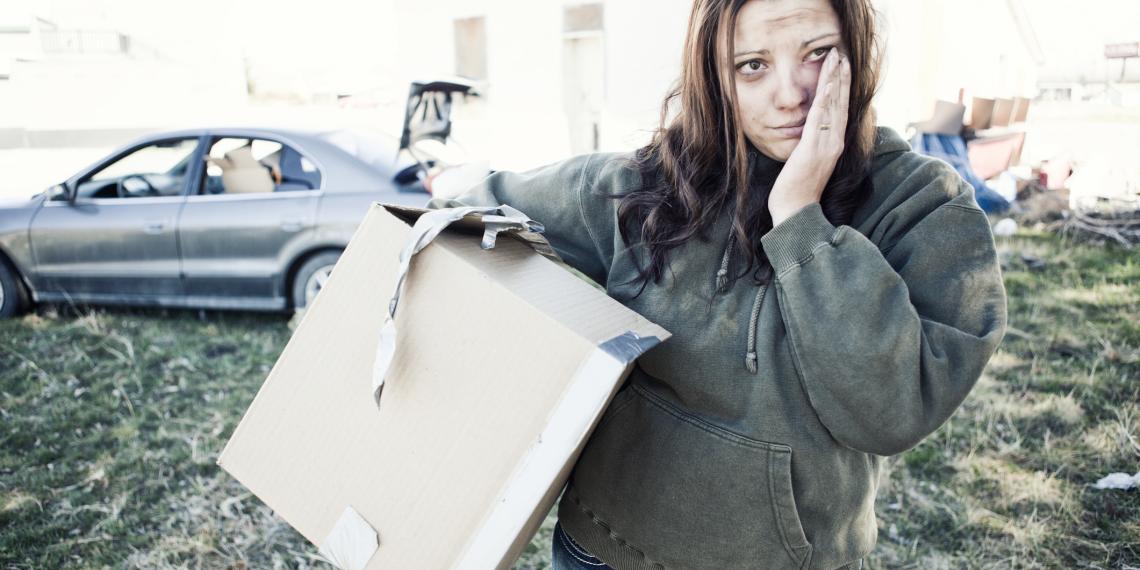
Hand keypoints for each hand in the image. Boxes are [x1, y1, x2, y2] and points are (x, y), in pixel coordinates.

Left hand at [768, 48, 850, 225]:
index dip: (842, 87)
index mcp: (834, 144)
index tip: (842, 67)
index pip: (841, 109)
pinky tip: (826, 85)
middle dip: (841, 76)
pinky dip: (824, 101)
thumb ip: (813, 144)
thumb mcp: (808, 160)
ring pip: (833, 106)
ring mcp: (826, 146)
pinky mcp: (812, 150)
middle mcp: (834, 142)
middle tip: (841, 54)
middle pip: (841, 102)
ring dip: (835, 80)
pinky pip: (820, 120)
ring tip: (836, 59)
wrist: (795, 212)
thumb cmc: (798, 189)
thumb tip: (810, 130)